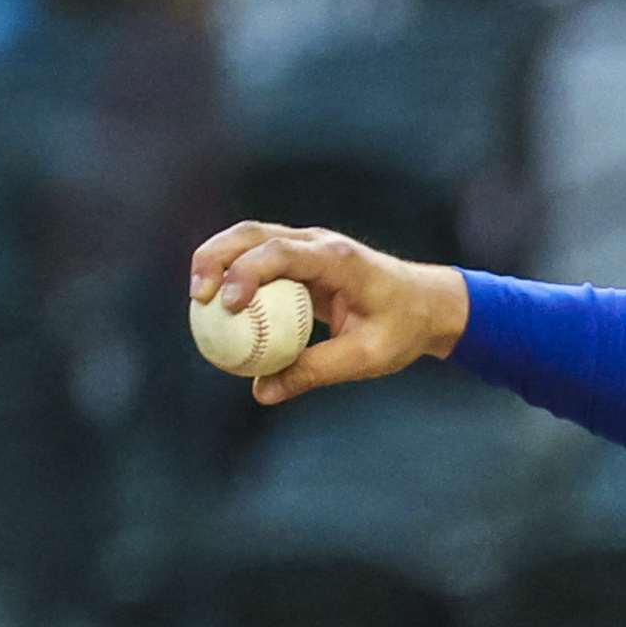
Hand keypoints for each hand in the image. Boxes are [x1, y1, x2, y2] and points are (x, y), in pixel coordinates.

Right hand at [186, 222, 469, 408]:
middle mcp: (319, 243)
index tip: (227, 306)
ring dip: (217, 260)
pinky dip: (233, 274)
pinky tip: (216, 304)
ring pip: (249, 239)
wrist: (428, 305)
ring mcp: (308, 245)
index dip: (247, 272)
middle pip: (253, 234)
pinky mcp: (300, 258)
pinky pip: (258, 259)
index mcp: (339, 259)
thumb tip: (262, 392)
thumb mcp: (367, 357)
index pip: (282, 253)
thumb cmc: (402, 329)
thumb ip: (315, 372)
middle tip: (198, 297)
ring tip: (198, 299)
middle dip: (217, 257)